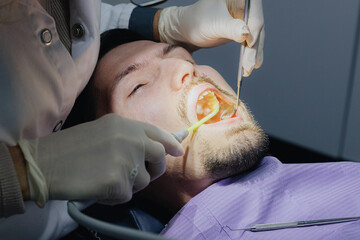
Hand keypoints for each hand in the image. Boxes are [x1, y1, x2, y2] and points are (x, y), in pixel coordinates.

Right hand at [18, 114, 183, 205]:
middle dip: (155, 169)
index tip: (177, 150)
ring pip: (143, 180)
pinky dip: (114, 197)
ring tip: (105, 180)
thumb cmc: (68, 148)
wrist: (44, 163)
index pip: (156, 133)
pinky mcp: (118, 181)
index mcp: (124, 124)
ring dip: (128, 185)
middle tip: (144, 175)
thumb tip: (153, 149)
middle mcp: (130, 138)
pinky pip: (126, 195)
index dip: (169, 142)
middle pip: (158, 157)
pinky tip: (97, 189)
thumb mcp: (102, 131)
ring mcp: (126, 159)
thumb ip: (128, 137)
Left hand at [158, 0, 264, 75]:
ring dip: (254, 53)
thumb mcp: (213, 25)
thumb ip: (231, 28)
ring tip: (249, 69)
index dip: (253, 27)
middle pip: (256, 24)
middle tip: (250, 64)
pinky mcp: (242, 26)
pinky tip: (250, 65)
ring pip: (255, 34)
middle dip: (254, 45)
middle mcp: (244, 4)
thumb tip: (247, 34)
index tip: (249, 44)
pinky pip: (251, 40)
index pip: (252, 11)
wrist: (186, 29)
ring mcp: (244, 15)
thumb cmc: (196, 22)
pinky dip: (250, 53)